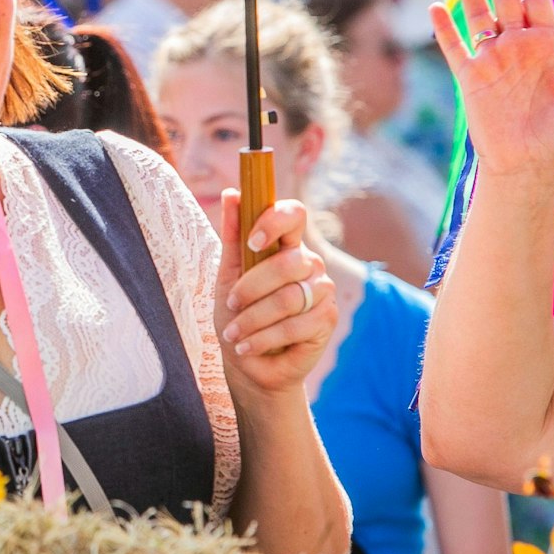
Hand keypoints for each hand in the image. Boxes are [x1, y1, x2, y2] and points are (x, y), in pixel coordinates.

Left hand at [215, 191, 336, 399]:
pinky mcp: (326, 320)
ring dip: (253, 319)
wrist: (247, 360)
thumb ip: (233, 236)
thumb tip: (231, 194)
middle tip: (231, 304)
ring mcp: (322, 291)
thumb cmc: (237, 313)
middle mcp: (309, 263)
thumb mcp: (227, 274)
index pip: (294, 214)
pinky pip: (295, 326)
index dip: (275, 222)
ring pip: (289, 297)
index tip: (253, 242)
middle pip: (287, 263)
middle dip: (251, 287)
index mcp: (285, 245)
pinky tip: (247, 347)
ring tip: (234, 334)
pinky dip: (263, 338)